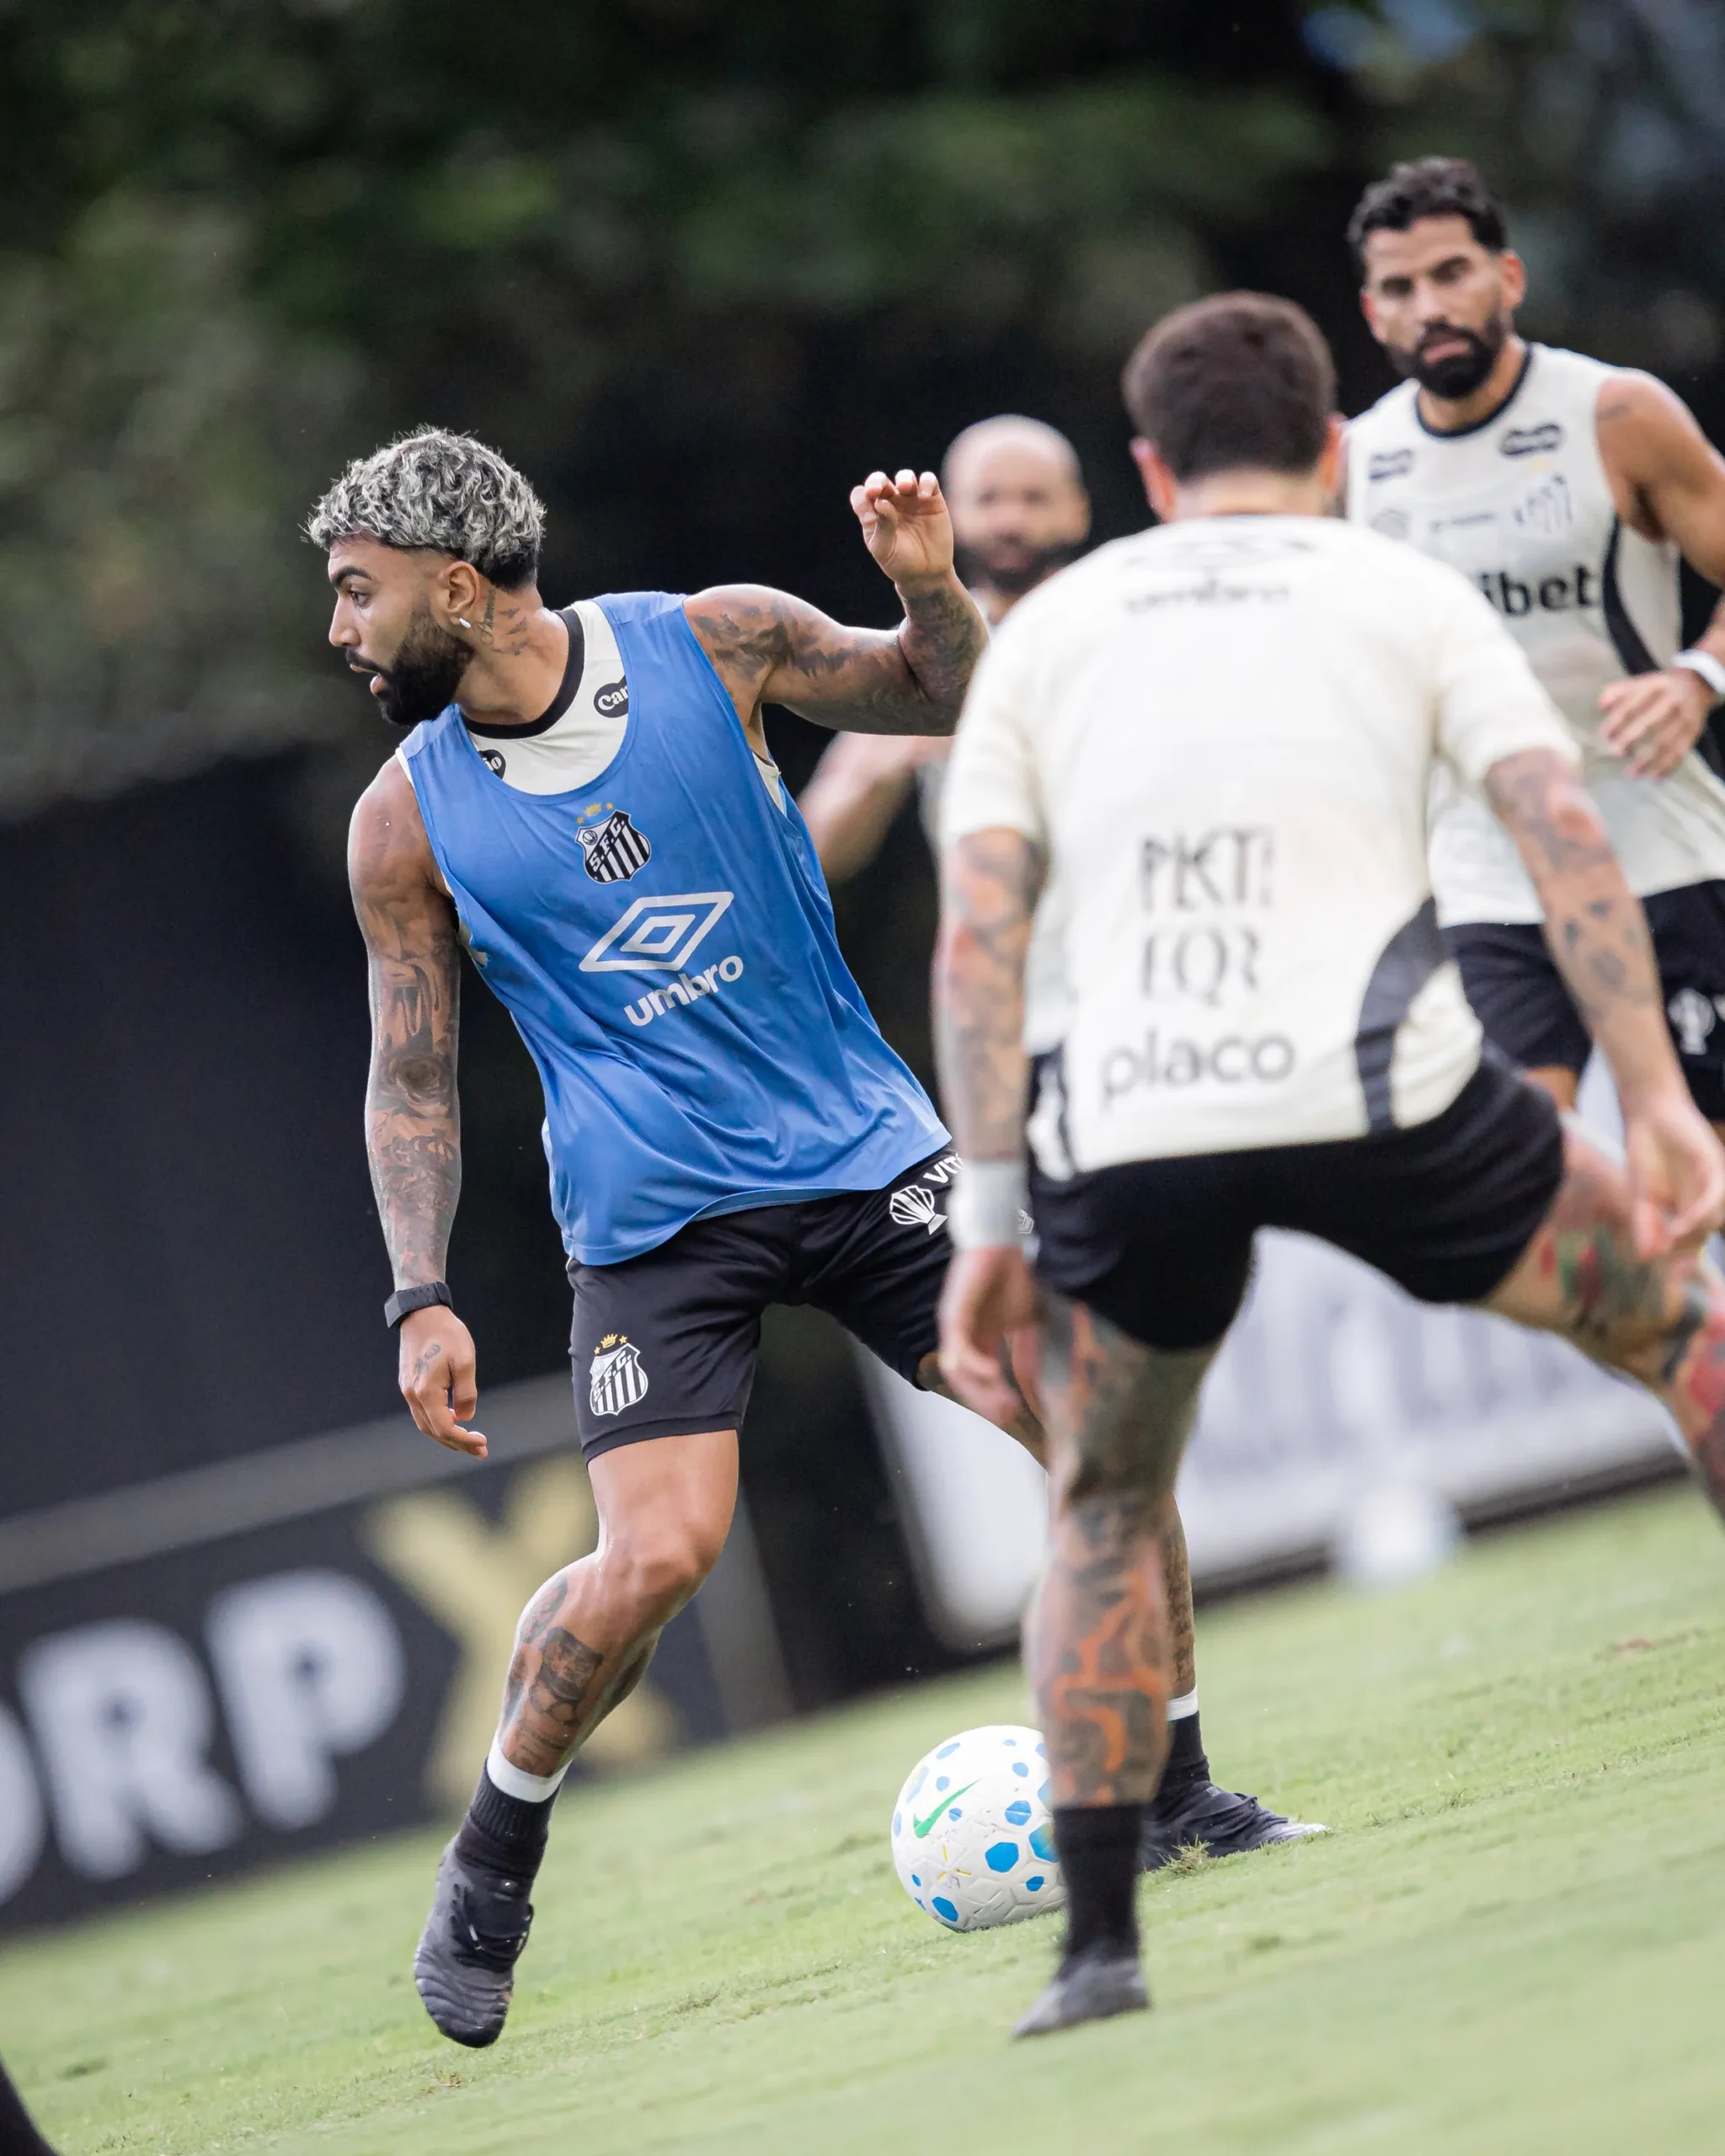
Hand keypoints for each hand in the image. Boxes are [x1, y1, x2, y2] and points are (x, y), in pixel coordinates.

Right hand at [397, 1304, 487, 1457]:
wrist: (422, 1313)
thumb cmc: (447, 1334)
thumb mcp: (466, 1361)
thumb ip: (466, 1393)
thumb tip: (466, 1418)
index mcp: (426, 1392)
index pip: (445, 1428)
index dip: (464, 1440)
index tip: (483, 1443)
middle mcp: (412, 1395)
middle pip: (434, 1432)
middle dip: (457, 1444)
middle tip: (480, 1450)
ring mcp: (408, 1390)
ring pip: (426, 1424)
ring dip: (447, 1435)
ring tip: (469, 1440)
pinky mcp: (409, 1384)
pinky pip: (422, 1412)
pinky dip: (438, 1422)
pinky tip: (454, 1419)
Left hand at [849, 468, 956, 589]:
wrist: (926, 574)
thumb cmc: (899, 563)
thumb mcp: (885, 549)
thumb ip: (882, 526)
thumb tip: (881, 501)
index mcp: (873, 513)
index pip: (861, 496)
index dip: (861, 500)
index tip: (869, 519)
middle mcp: (891, 503)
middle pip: (880, 481)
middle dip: (877, 481)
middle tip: (877, 490)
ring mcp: (911, 500)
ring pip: (905, 477)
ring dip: (904, 478)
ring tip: (905, 488)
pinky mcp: (932, 500)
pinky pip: (929, 481)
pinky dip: (926, 482)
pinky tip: (924, 496)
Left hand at [939, 1243, 1039, 1425]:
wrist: (1002, 1243)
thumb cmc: (1011, 1276)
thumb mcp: (1025, 1321)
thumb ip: (1026, 1350)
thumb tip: (1032, 1381)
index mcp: (979, 1340)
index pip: (980, 1379)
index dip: (995, 1399)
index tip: (1016, 1414)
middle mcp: (963, 1338)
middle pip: (967, 1381)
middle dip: (988, 1402)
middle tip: (1009, 1415)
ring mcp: (956, 1327)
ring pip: (957, 1370)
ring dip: (979, 1389)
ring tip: (1002, 1400)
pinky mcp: (953, 1313)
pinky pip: (957, 1346)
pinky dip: (973, 1364)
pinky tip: (992, 1373)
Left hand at [1597, 667, 1711, 778]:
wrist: (1701, 683)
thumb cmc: (1661, 688)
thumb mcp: (1642, 682)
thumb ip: (1618, 691)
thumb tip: (1601, 706)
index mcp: (1658, 684)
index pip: (1634, 702)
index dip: (1618, 719)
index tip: (1605, 735)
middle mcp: (1675, 698)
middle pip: (1652, 720)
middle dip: (1633, 737)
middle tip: (1617, 752)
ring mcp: (1688, 714)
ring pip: (1668, 739)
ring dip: (1650, 759)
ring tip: (1632, 774)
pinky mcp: (1696, 729)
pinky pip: (1682, 749)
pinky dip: (1669, 765)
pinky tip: (1656, 778)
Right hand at [1621, 1085, 1724, 1259]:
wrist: (1647, 1113)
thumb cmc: (1645, 1150)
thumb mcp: (1640, 1195)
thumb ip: (1644, 1224)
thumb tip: (1646, 1257)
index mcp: (1690, 1205)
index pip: (1693, 1240)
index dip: (1684, 1260)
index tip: (1671, 1276)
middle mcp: (1706, 1197)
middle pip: (1705, 1234)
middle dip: (1690, 1252)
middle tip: (1673, 1266)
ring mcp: (1712, 1182)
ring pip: (1714, 1217)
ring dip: (1694, 1233)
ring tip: (1671, 1239)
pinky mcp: (1713, 1165)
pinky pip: (1715, 1195)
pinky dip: (1701, 1212)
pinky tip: (1682, 1222)